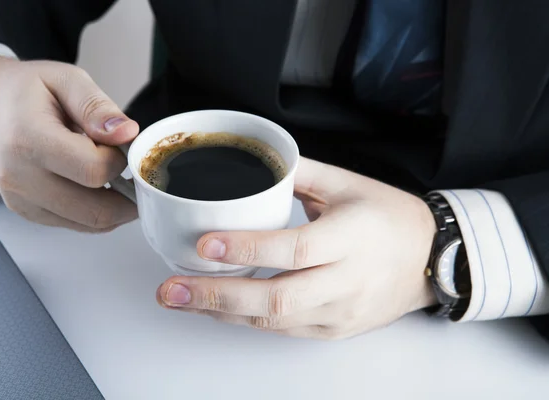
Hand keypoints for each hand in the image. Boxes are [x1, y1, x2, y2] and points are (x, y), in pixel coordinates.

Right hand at [0, 57, 138, 231]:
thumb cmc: (23, 91)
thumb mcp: (65, 78)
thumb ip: (97, 107)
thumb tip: (126, 133)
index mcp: (28, 139)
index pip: (94, 170)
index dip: (119, 161)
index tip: (119, 146)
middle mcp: (19, 177)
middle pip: (96, 210)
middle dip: (127, 194)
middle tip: (132, 171)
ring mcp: (22, 200)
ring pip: (90, 224)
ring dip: (115, 207)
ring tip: (116, 176)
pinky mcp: (28, 213)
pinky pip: (77, 225)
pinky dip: (97, 211)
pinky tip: (97, 186)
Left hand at [156, 157, 437, 339]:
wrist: (431, 259)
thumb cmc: (390, 217)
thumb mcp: (349, 184)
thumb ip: (300, 172)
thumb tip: (256, 162)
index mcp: (351, 237)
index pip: (294, 248)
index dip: (247, 248)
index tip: (204, 243)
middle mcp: (347, 281)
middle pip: (278, 298)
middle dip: (217, 296)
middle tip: (171, 289)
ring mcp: (341, 312)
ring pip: (275, 320)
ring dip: (223, 311)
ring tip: (182, 298)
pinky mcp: (336, 329)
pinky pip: (285, 330)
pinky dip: (247, 318)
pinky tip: (219, 307)